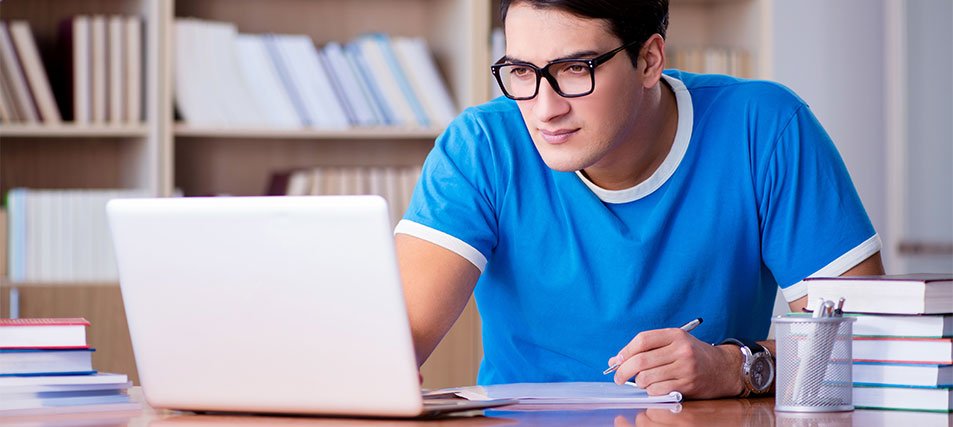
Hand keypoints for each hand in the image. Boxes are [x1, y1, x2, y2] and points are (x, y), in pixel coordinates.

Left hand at [607, 328, 744, 398]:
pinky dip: (650, 391)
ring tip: (642, 382)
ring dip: (638, 383)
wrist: (724, 369)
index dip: (625, 351)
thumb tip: (616, 360)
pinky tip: (654, 388)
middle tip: (618, 377)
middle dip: (624, 371)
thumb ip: (647, 349)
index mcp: (676, 335)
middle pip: (641, 360)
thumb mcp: (674, 343)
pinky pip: (658, 390)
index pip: (642, 340)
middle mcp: (681, 350)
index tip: (617, 360)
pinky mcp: (687, 385)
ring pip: (647, 377)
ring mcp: (685, 368)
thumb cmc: (694, 355)